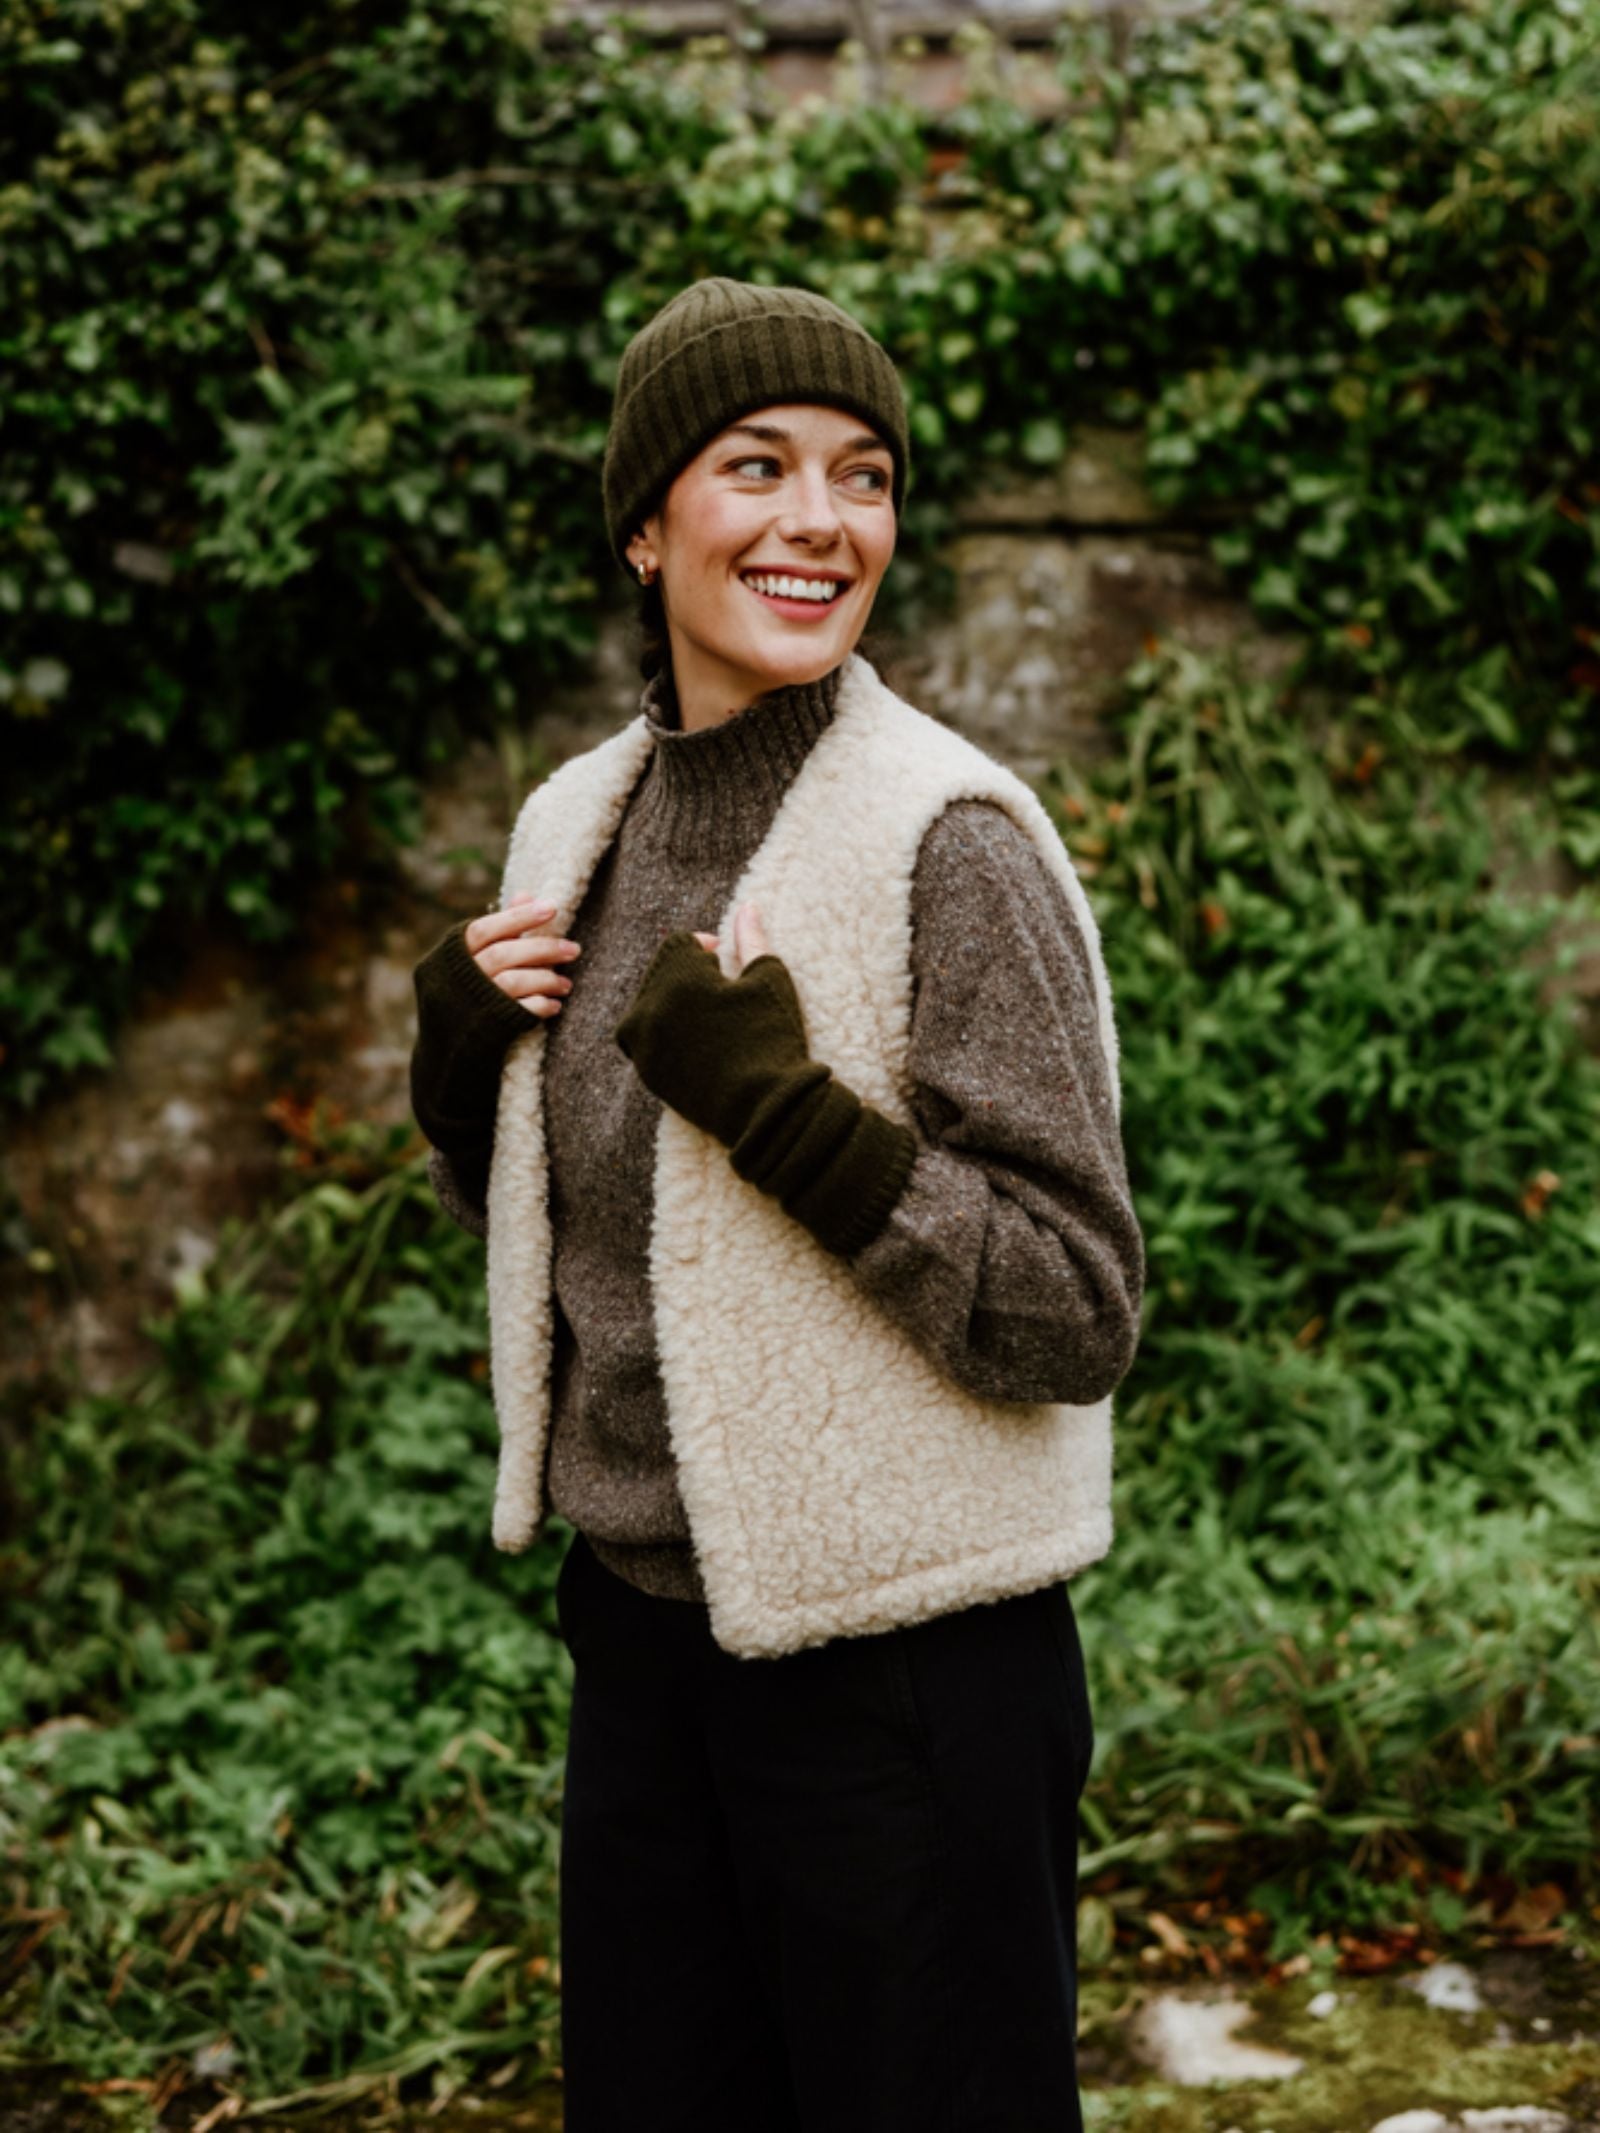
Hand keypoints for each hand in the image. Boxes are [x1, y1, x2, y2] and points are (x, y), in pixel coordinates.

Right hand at [464, 893, 583, 1018]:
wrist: (448, 1046)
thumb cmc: (467, 992)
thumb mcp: (474, 959)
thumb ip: (500, 929)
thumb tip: (525, 895)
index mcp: (453, 956)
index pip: (484, 929)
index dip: (517, 917)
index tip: (552, 907)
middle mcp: (459, 979)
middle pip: (502, 954)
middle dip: (542, 949)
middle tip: (574, 949)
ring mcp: (472, 1004)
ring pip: (512, 981)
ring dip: (546, 980)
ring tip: (566, 984)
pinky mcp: (487, 1028)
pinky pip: (519, 1012)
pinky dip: (541, 1005)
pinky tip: (554, 1005)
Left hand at [614, 896, 919, 1258]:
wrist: (767, 1108)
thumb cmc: (772, 1036)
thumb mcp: (767, 980)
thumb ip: (751, 940)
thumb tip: (747, 906)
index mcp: (676, 977)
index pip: (678, 944)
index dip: (704, 948)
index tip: (724, 962)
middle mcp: (649, 1007)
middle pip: (660, 973)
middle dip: (686, 974)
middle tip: (720, 991)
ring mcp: (643, 1043)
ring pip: (649, 1006)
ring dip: (672, 1002)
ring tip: (708, 1016)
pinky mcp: (646, 1072)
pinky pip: (646, 1039)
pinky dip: (666, 1032)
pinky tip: (700, 1041)